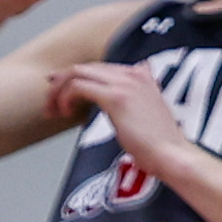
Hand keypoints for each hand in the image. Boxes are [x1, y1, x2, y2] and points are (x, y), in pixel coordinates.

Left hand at [49, 57, 197, 174]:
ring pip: (77, 74)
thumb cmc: (160, 142)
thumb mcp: (149, 111)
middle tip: (50, 101)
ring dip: (59, 91)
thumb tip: (130, 89)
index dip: (74, 76)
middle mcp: (132, 73)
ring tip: (53, 110)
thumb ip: (137, 96)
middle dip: (61, 83)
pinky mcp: (115, 97)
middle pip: (84, 67)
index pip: (98, 67)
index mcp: (141, 75)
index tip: (57, 86)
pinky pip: (78, 87)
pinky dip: (65, 98)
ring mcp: (124, 84)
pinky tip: (65, 112)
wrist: (171, 154)